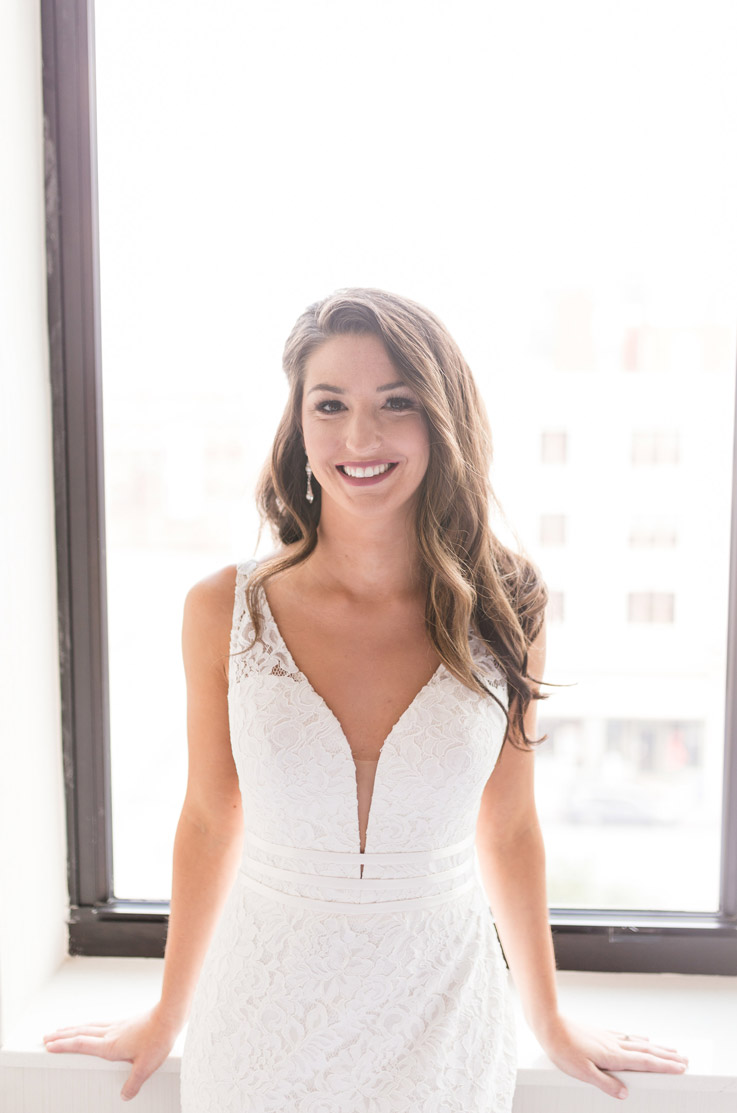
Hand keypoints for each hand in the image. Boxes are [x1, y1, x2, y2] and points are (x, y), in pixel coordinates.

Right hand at [42, 1005, 179, 1101]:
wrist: (170, 1016)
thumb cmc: (158, 1038)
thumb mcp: (146, 1067)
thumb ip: (133, 1083)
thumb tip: (124, 1096)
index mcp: (110, 1046)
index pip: (81, 1044)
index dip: (63, 1045)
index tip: (49, 1046)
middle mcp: (111, 1034)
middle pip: (80, 1033)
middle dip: (62, 1035)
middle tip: (47, 1037)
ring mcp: (118, 1026)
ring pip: (89, 1026)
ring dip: (73, 1028)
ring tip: (62, 1030)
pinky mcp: (125, 1022)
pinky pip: (100, 1024)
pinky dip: (89, 1025)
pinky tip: (92, 1027)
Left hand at [536, 1014, 688, 1100]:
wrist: (549, 1024)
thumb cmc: (562, 1049)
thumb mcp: (582, 1073)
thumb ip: (605, 1083)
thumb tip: (625, 1094)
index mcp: (613, 1057)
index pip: (644, 1062)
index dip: (664, 1066)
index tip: (681, 1068)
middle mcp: (614, 1045)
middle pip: (647, 1051)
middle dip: (667, 1056)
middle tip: (685, 1059)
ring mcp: (607, 1037)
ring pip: (638, 1042)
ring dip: (656, 1047)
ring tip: (670, 1049)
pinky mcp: (599, 1032)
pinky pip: (625, 1036)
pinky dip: (637, 1038)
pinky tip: (639, 1038)